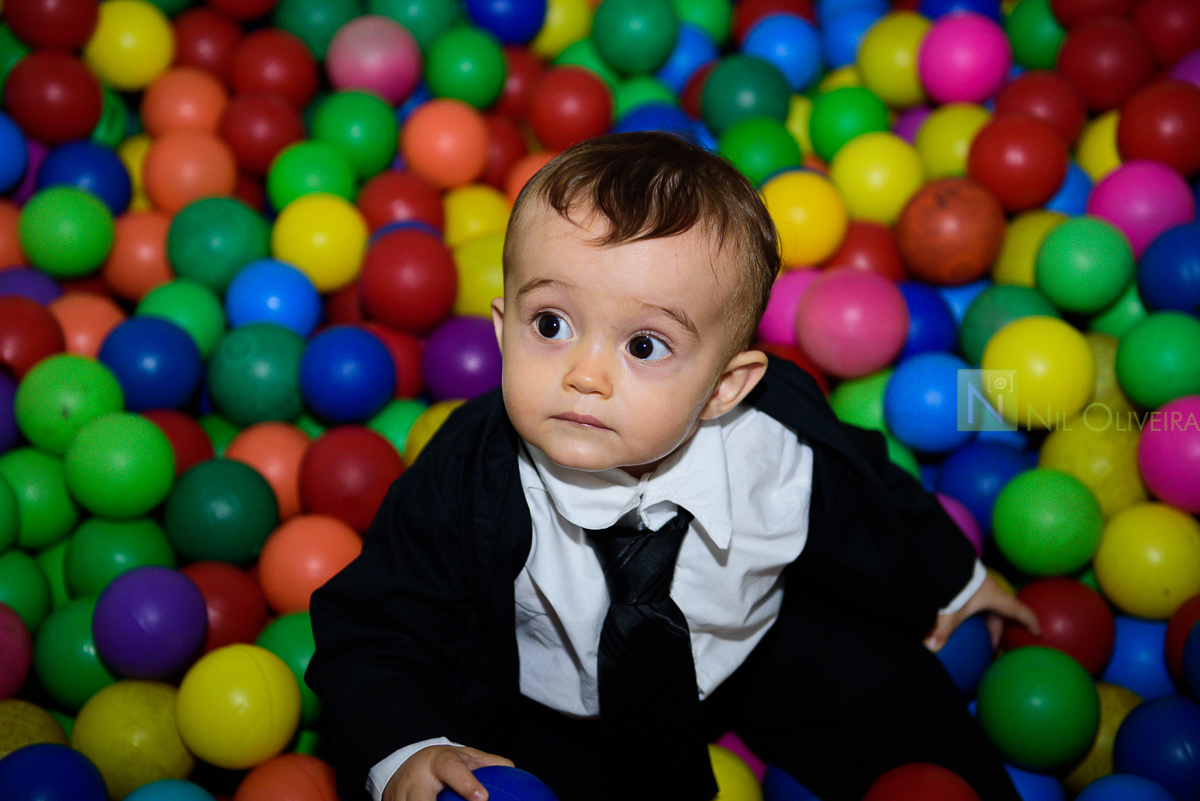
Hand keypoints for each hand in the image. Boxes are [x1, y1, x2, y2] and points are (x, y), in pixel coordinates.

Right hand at [382, 745, 514, 800]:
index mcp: (437, 762)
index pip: (451, 769)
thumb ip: (491, 764)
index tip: (481, 798)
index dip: (465, 783)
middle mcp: (414, 782)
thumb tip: (516, 775)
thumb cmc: (445, 765)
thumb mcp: (466, 757)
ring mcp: (399, 800)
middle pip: (421, 800)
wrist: (404, 767)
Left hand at [924, 571, 1039, 651]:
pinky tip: (959, 615)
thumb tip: (931, 649)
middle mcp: (989, 589)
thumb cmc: (952, 585)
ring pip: (985, 604)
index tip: (1037, 632)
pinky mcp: (964, 578)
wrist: (940, 557)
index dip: (1029, 622)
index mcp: (995, 597)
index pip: (1018, 611)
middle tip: (992, 645)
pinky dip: (971, 610)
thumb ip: (942, 631)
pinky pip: (973, 598)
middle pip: (999, 611)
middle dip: (997, 628)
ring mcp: (977, 582)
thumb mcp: (949, 612)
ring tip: (977, 632)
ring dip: (983, 619)